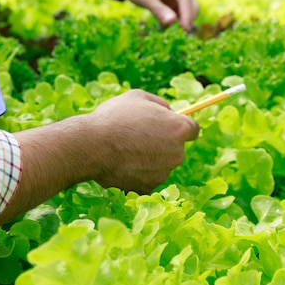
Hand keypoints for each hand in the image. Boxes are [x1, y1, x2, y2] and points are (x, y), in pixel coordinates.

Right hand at [0, 89, 198, 224]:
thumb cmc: (114, 117)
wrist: (92, 146)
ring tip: (125, 148)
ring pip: (160, 164)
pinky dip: (137, 171)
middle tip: (138, 135)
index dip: (180, 126)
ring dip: (149, 157)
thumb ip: (159, 104)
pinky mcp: (148, 187)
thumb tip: (169, 111)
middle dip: (162, 142)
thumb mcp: (138, 97)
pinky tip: (121, 162)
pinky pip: (146, 177)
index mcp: (179, 129)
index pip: (193, 129)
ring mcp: (163, 173)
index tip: (168, 126)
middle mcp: (177, 154)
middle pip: (176, 148)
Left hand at [118, 0, 198, 30]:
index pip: (186, 0)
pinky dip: (175, 23)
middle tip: (178, 34)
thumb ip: (158, 9)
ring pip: (187, 12)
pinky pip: (179, 15)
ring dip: (181, 22)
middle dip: (187, 19)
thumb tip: (171, 22)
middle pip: (191, 6)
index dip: (187, 15)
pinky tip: (166, 29)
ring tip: (170, 32)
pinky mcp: (173, 3)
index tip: (185, 30)